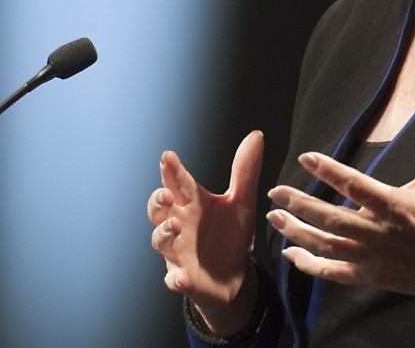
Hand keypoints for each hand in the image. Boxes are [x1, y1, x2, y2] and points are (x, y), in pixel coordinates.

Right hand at [147, 131, 263, 334]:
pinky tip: (181, 277)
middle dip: (158, 200)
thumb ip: (245, 171)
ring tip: (174, 227)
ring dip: (163, 233)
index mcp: (192, 203)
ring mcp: (178, 251)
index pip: (178, 183)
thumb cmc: (231, 235)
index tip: (168, 157)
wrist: (235, 277)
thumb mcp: (242, 203)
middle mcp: (179, 224)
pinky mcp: (183, 278)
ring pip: (160, 240)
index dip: (171, 170)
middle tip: (166, 194)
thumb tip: (256, 136)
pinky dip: (176, 278)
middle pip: (159, 209)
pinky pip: (174, 279)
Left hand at [265, 107, 414, 300]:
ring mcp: (371, 258)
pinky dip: (308, 264)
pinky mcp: (369, 276)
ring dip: (296, 232)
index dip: (328, 170)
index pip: (354, 185)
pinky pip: (332, 272)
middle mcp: (378, 234)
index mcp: (393, 206)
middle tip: (276, 191)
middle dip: (299, 204)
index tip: (305, 156)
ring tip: (275, 217)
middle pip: (330, 218)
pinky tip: (290, 253)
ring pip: (325, 246)